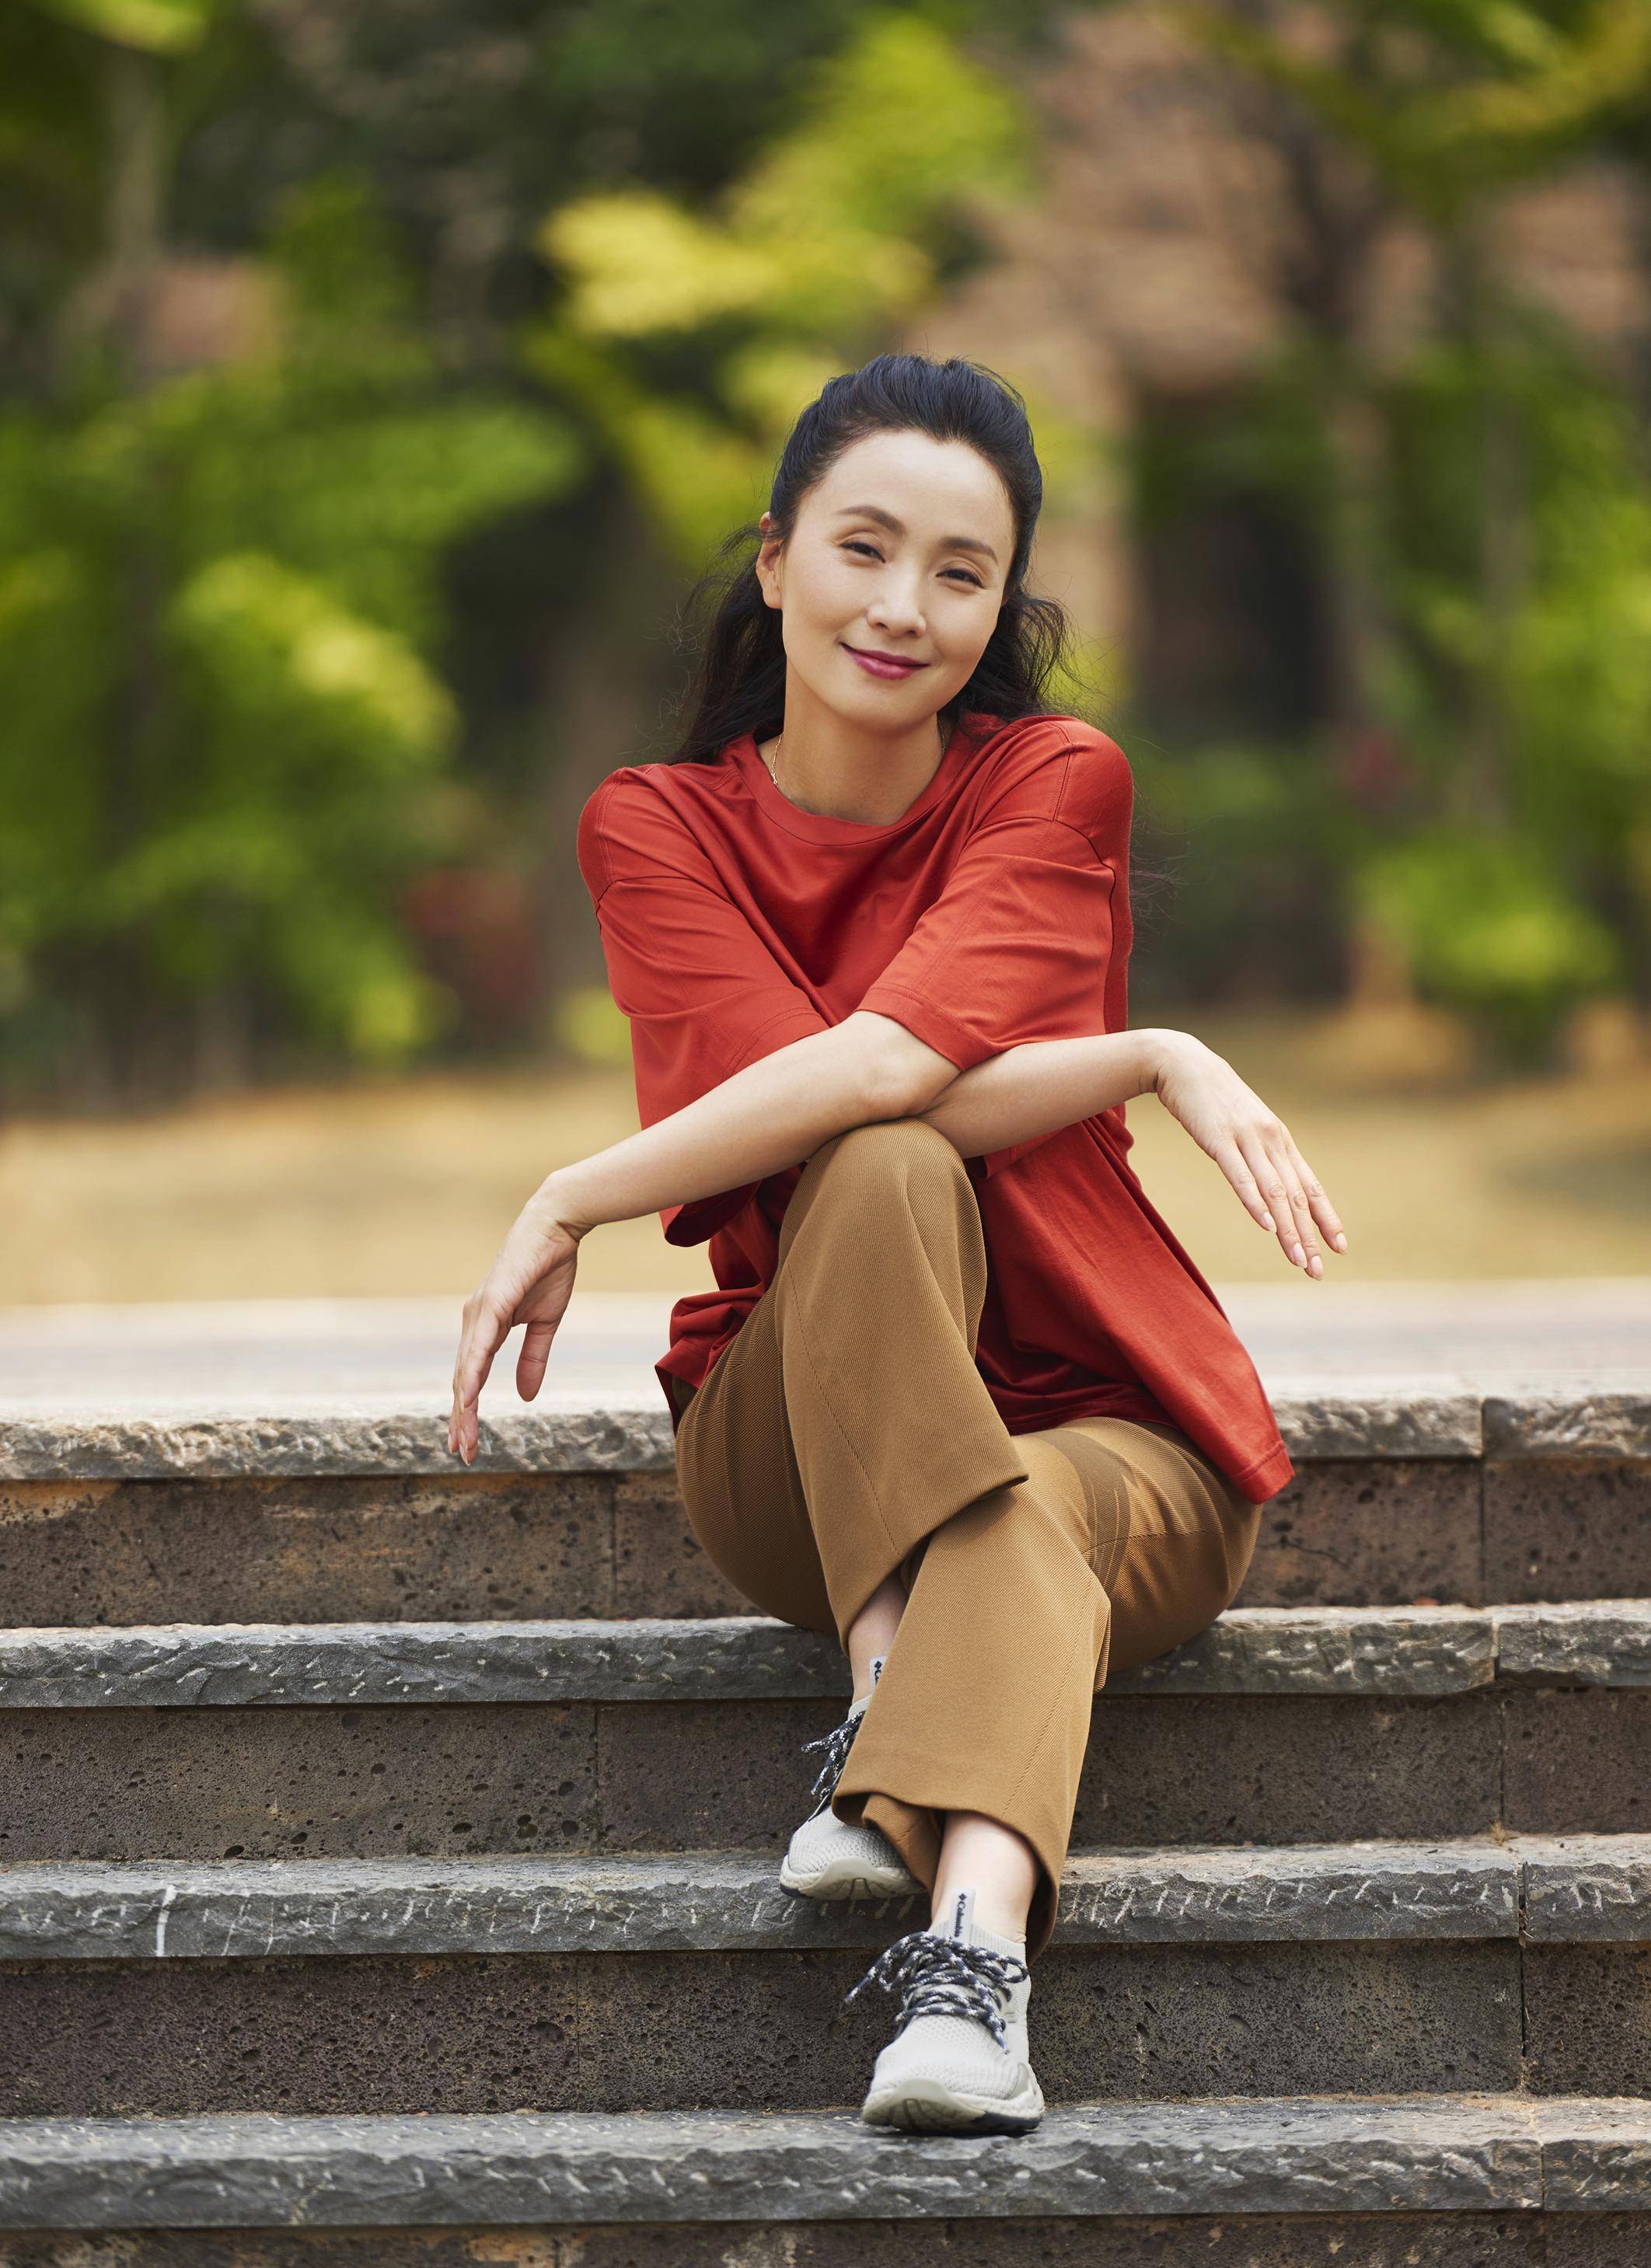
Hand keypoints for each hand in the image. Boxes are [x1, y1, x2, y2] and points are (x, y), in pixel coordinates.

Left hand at [448, 1191, 585, 1463]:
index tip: (467, 1443)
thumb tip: (524, 1397)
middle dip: (460, 1419)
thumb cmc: (548, 1268)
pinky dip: (471, 1373)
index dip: (468, 1411)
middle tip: (461, 1454)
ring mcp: (479, 1313)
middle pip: (461, 1381)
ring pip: (464, 1369)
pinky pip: (478, 1347)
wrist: (556, 1227)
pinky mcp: (491, 1303)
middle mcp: (474, 1322)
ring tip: (461, 1437)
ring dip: (462, 1406)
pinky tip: (467, 1396)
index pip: (470, 1378)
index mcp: (484, 1328)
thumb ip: (533, 1359)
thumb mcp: (545, 1324)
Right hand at [1150, 1034, 1346, 1278]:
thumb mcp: (1245, 1127)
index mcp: (1280, 1141)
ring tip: (1297, 1259)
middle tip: (1317, 1270)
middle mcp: (1272, 1141)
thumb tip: (1270, 1184)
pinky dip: (1256, 1203)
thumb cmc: (1215, 1100)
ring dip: (1288, 1229)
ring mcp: (1247, 1139)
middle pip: (1296, 1196)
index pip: (1310, 1186)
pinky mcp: (1219, 1139)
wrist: (1185, 1064)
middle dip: (1309, 1236)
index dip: (1326, 1218)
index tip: (1339, 1247)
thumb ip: (1259, 1154)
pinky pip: (1241, 1176)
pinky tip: (1266, 1226)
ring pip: (1274, 1191)